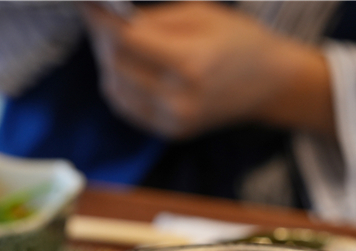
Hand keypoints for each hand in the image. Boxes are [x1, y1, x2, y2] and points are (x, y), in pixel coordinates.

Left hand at [81, 1, 334, 139]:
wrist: (268, 83)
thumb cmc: (238, 40)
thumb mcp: (199, 15)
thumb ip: (153, 20)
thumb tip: (111, 18)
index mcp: (189, 64)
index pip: (126, 41)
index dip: (101, 20)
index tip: (87, 4)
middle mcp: (178, 99)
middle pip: (116, 66)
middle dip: (102, 39)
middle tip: (101, 19)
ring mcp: (173, 121)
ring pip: (114, 89)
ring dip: (108, 63)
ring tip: (117, 43)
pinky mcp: (170, 132)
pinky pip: (126, 107)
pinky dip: (119, 85)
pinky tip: (128, 68)